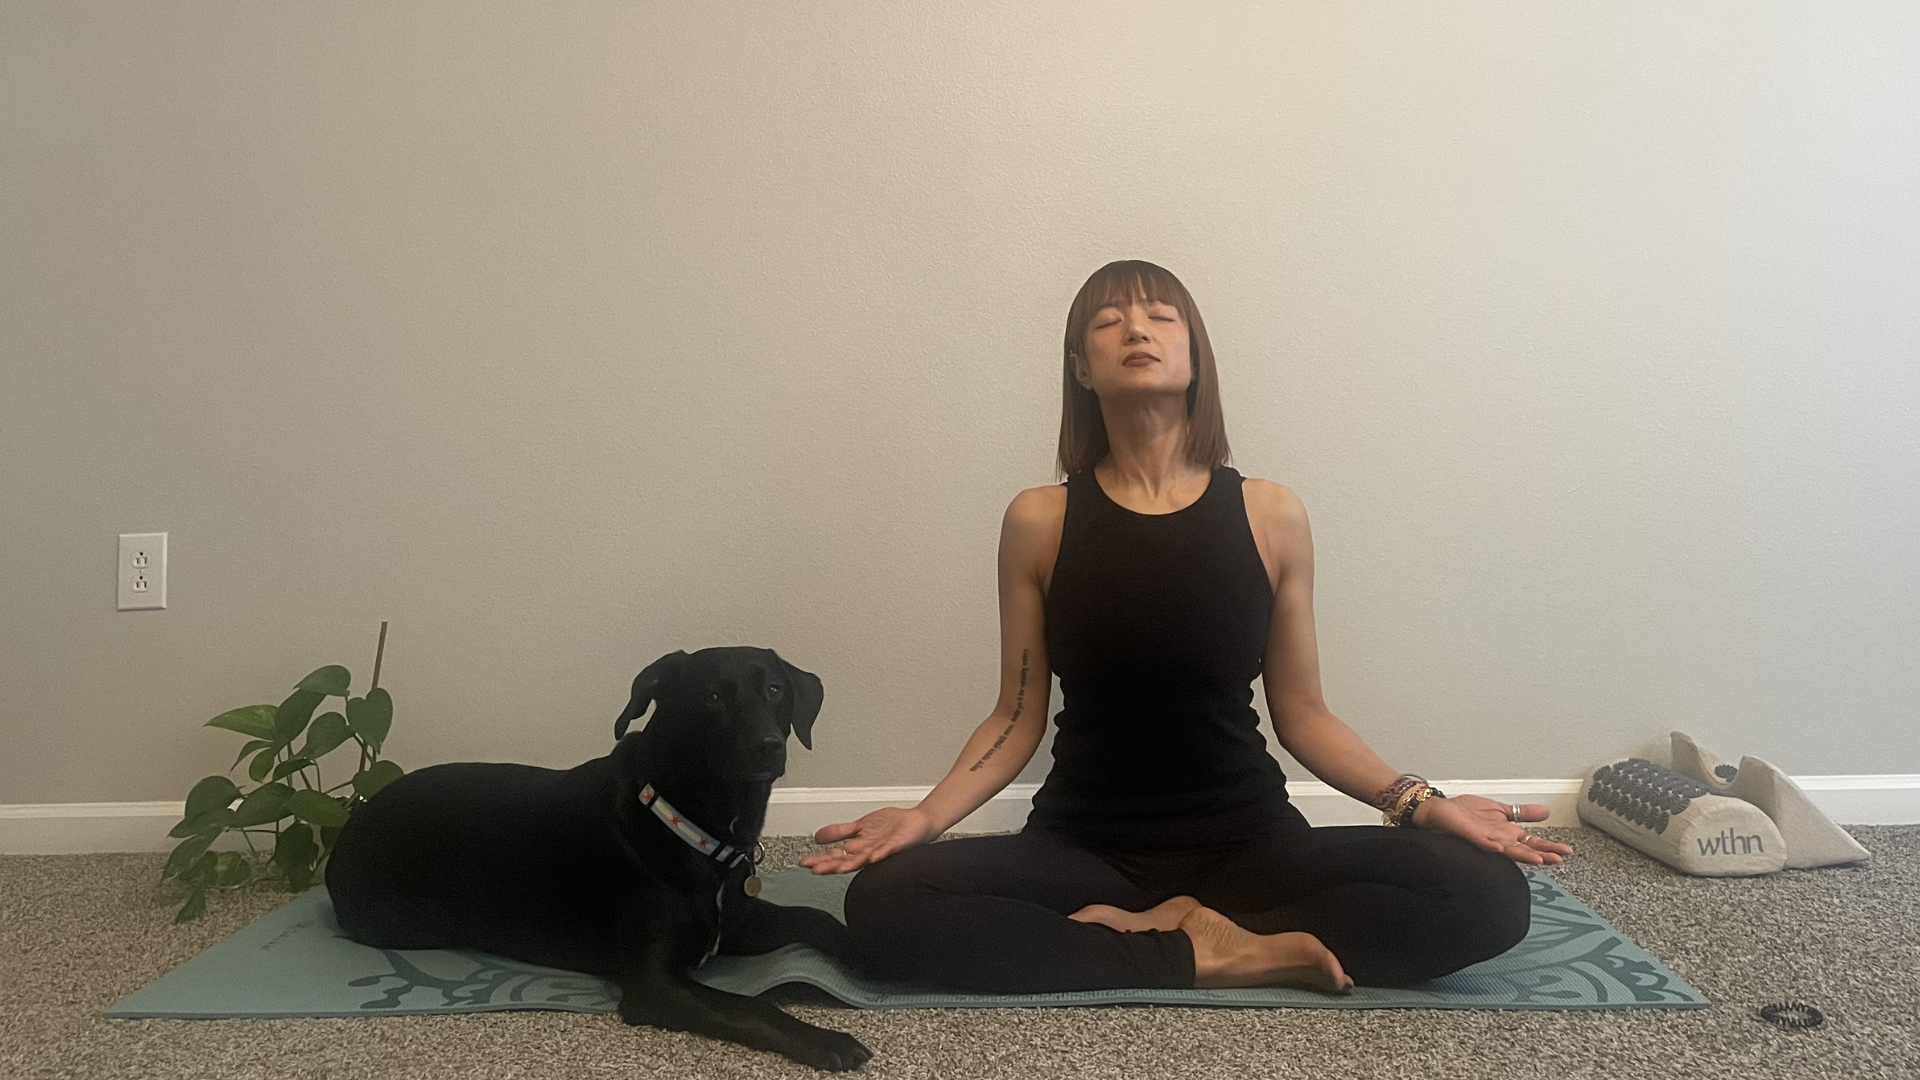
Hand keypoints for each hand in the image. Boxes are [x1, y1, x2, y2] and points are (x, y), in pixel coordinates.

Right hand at [797, 805, 938, 874]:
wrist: (918, 823)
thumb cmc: (892, 826)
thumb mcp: (859, 826)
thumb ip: (839, 832)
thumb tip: (817, 836)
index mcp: (859, 848)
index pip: (836, 856)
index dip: (821, 859)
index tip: (806, 863)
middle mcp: (868, 852)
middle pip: (847, 860)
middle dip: (831, 865)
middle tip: (816, 869)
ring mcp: (882, 849)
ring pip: (864, 859)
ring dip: (852, 864)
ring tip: (839, 868)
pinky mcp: (897, 844)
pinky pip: (888, 850)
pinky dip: (880, 854)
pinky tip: (873, 857)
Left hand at [1410, 794, 1573, 865]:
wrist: (1439, 810)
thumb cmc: (1466, 813)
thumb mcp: (1500, 809)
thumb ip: (1522, 813)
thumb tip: (1546, 812)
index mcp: (1507, 834)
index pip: (1532, 843)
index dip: (1548, 847)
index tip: (1566, 852)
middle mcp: (1499, 839)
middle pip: (1524, 849)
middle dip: (1542, 854)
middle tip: (1559, 859)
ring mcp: (1485, 838)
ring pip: (1507, 849)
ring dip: (1522, 854)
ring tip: (1539, 859)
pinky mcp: (1470, 834)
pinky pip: (1482, 841)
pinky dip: (1491, 845)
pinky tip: (1500, 848)